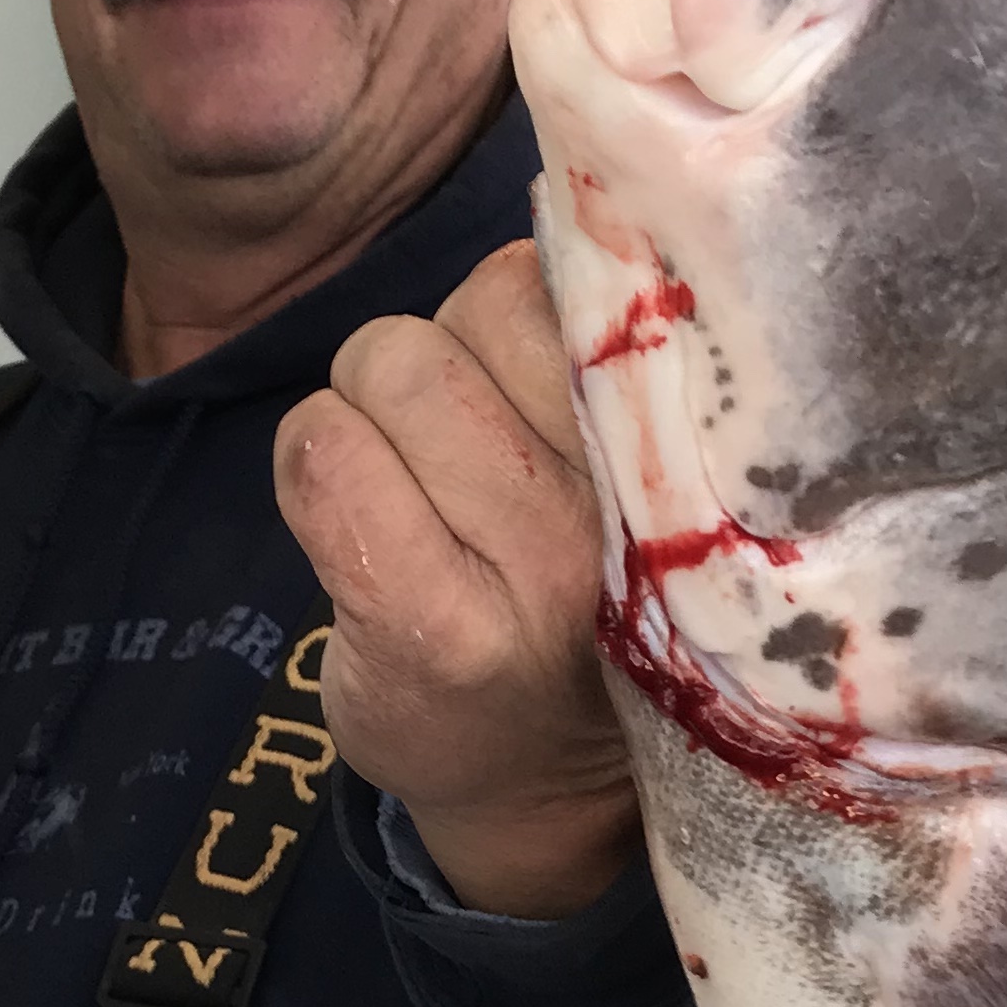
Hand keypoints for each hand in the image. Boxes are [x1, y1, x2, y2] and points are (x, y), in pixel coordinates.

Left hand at [276, 238, 640, 917]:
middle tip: (467, 444)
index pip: (587, 280)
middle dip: (446, 353)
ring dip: (372, 407)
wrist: (550, 800)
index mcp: (690, 462)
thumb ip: (614, 359)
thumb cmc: (588, 611)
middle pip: (479, 306)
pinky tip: (360, 523)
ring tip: (418, 487)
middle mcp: (625, 519)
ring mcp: (526, 578)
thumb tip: (573, 206)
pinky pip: (319, 451)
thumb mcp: (643, 480)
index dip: (532, 306)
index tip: (534, 373)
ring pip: (388, 362)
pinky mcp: (422, 626)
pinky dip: (316, 461)